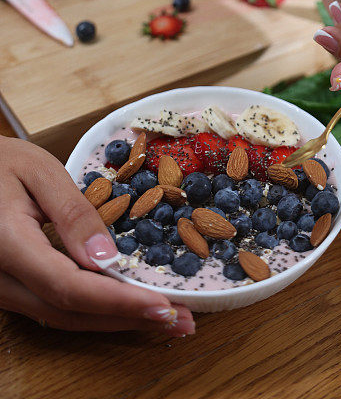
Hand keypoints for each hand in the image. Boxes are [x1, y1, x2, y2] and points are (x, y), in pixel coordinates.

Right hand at [0, 138, 193, 334]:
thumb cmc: (1, 163)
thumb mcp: (39, 172)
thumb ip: (72, 213)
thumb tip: (108, 259)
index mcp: (7, 244)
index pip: (69, 287)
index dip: (118, 301)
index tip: (163, 306)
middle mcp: (1, 278)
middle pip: (69, 312)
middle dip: (128, 318)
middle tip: (182, 319)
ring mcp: (3, 288)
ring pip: (61, 316)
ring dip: (114, 319)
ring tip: (166, 316)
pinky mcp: (12, 286)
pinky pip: (53, 306)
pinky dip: (94, 309)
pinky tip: (126, 304)